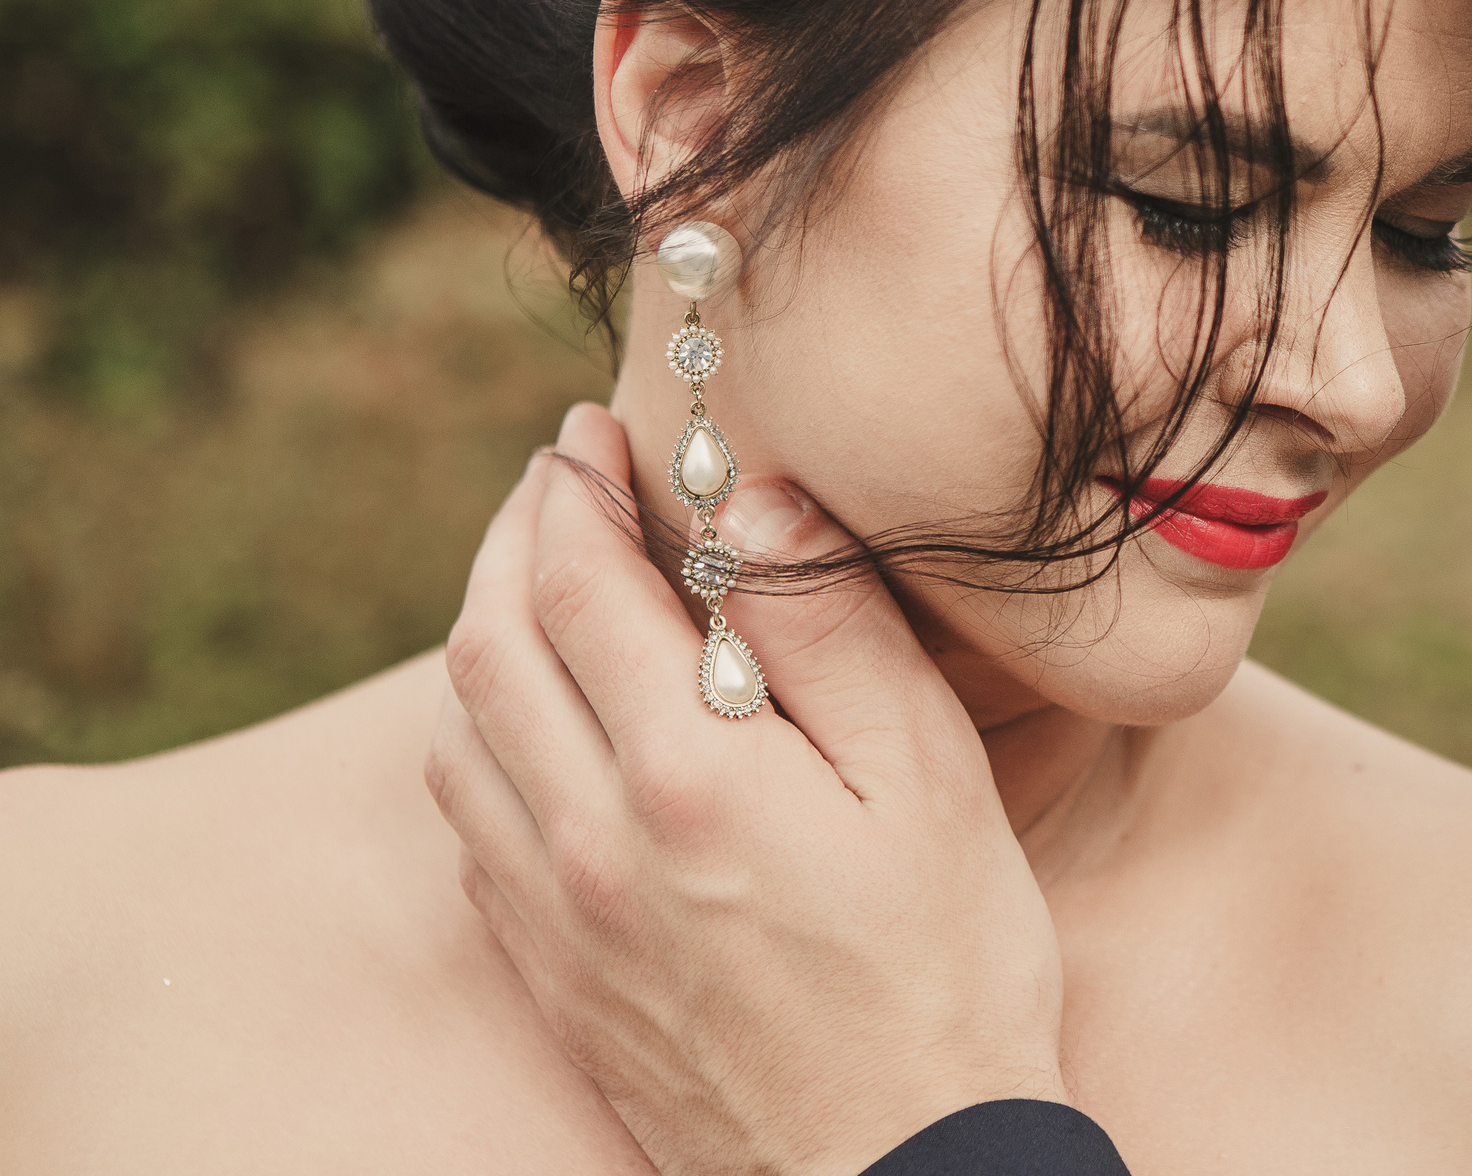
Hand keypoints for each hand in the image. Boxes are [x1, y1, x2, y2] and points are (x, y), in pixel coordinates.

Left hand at [426, 403, 1065, 1173]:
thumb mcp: (931, 782)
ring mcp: (560, 919)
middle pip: (490, 649)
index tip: (591, 433)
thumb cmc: (947, 975)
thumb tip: (757, 501)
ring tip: (537, 583)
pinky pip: (475, 829)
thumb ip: (836, 630)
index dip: (576, 491)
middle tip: (554, 481)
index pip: (582, 587)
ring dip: (483, 635)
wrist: (900, 1172)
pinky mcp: (557, 978)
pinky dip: (483, 741)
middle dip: (510, 541)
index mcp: (688, 777)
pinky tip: (538, 728)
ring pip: (460, 740)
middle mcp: (591, 842)